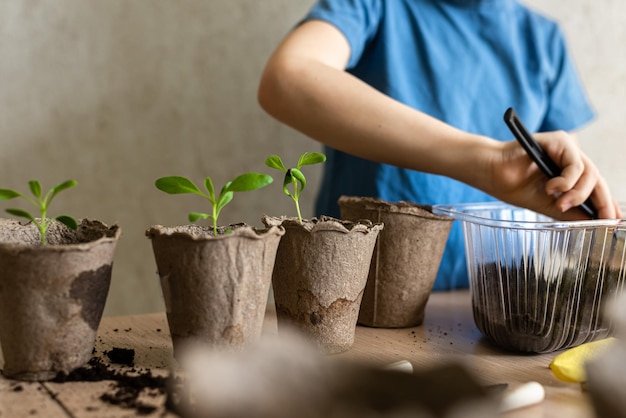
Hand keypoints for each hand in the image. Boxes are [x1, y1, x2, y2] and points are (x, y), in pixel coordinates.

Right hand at [488, 131, 620, 219]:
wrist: (490, 173)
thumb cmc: (512, 185)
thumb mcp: (547, 205)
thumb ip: (570, 211)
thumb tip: (594, 221)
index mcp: (568, 173)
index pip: (595, 188)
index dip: (606, 203)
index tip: (613, 220)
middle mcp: (571, 159)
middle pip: (597, 180)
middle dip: (601, 202)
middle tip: (601, 218)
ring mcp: (566, 149)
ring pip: (589, 173)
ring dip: (577, 193)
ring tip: (560, 204)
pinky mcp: (560, 141)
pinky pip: (575, 165)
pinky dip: (566, 181)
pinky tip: (551, 189)